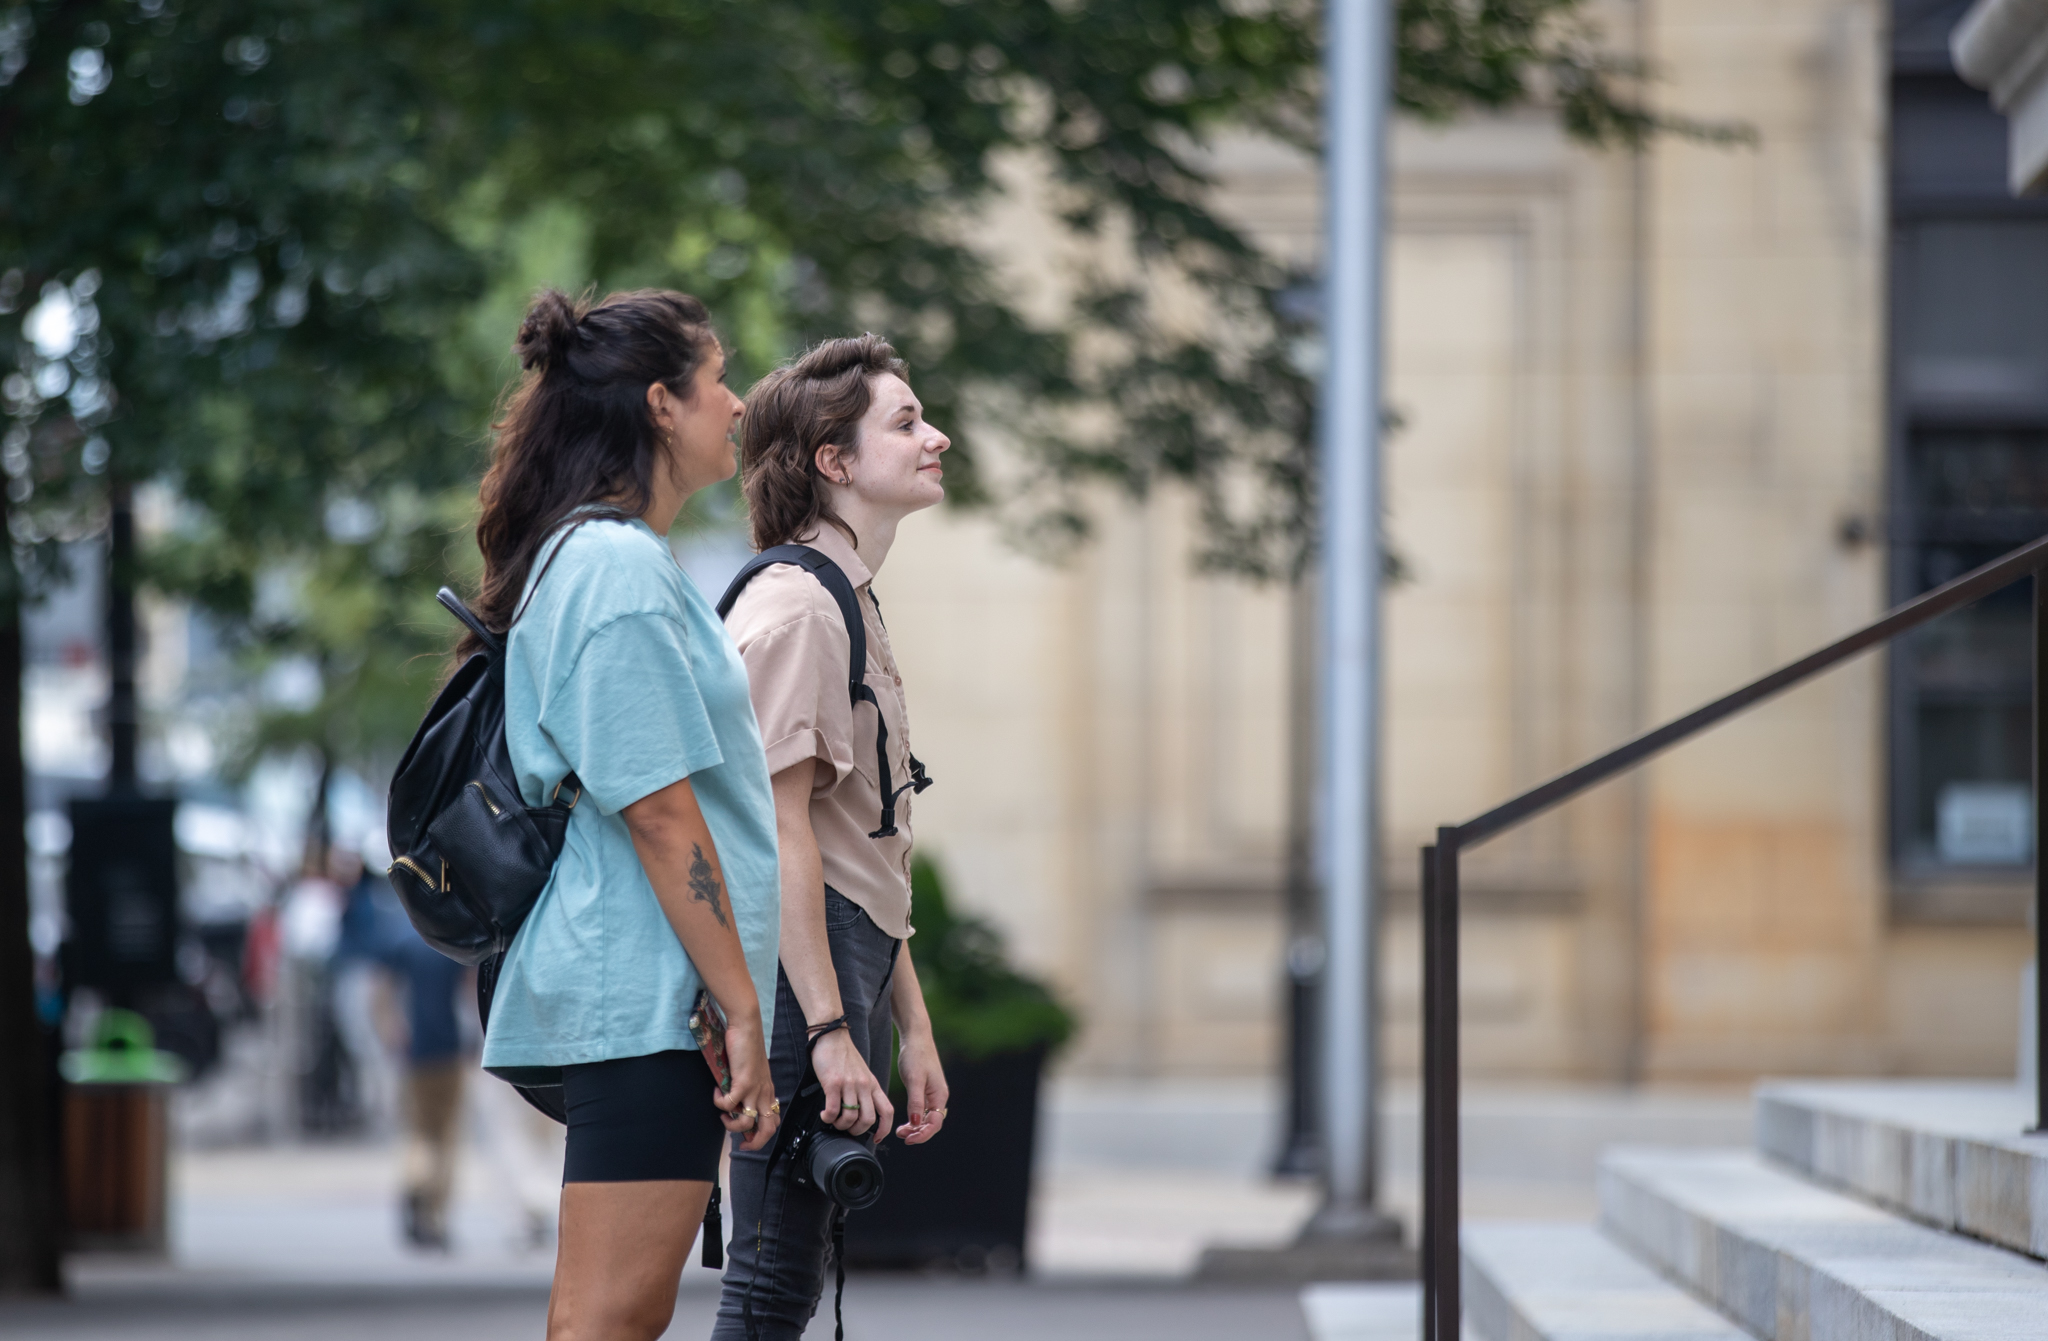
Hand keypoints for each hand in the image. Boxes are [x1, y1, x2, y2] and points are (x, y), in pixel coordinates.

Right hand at [712, 1012, 779, 1151]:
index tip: (748, 1141)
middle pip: (767, 1129)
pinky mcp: (743, 1082)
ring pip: (746, 1122)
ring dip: (731, 1124)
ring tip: (723, 1114)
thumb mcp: (752, 1072)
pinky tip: (716, 1092)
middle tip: (741, 1145)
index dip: (763, 1136)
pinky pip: (729, 1104)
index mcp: (768, 1091)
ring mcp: (755, 1089)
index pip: (773, 1121)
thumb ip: (748, 1087)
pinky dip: (719, 1103)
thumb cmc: (747, 1047)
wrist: (747, 1028)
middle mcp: (764, 1093)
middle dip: (755, 1143)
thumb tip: (735, 1103)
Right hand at [812, 1027, 892, 1142]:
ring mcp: (849, 1084)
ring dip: (840, 1125)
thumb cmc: (845, 1056)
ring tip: (833, 1120)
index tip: (876, 1137)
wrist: (832, 1036)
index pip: (887, 1111)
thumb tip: (860, 1113)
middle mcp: (864, 1086)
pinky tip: (824, 1114)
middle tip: (847, 1129)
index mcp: (873, 1085)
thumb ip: (865, 1091)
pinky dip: (828, 1117)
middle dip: (857, 1131)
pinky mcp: (833, 1083)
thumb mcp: (863, 1074)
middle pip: (869, 1119)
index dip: (884, 1129)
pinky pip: (833, 1110)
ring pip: (851, 1117)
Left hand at [892, 1027, 947, 1145]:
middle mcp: (939, 1097)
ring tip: (900, 1131)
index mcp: (940, 1095)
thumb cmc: (916, 1055)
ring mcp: (933, 1094)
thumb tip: (916, 1123)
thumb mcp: (914, 1079)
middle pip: (932, 1124)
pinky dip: (914, 1119)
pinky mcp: (926, 1091)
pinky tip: (904, 1121)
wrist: (916, 1037)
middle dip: (918, 1133)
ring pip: (927, 1118)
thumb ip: (916, 1102)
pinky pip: (922, 1111)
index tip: (908, 1139)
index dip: (922, 1134)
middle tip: (901, 1135)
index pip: (935, 1123)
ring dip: (915, 1127)